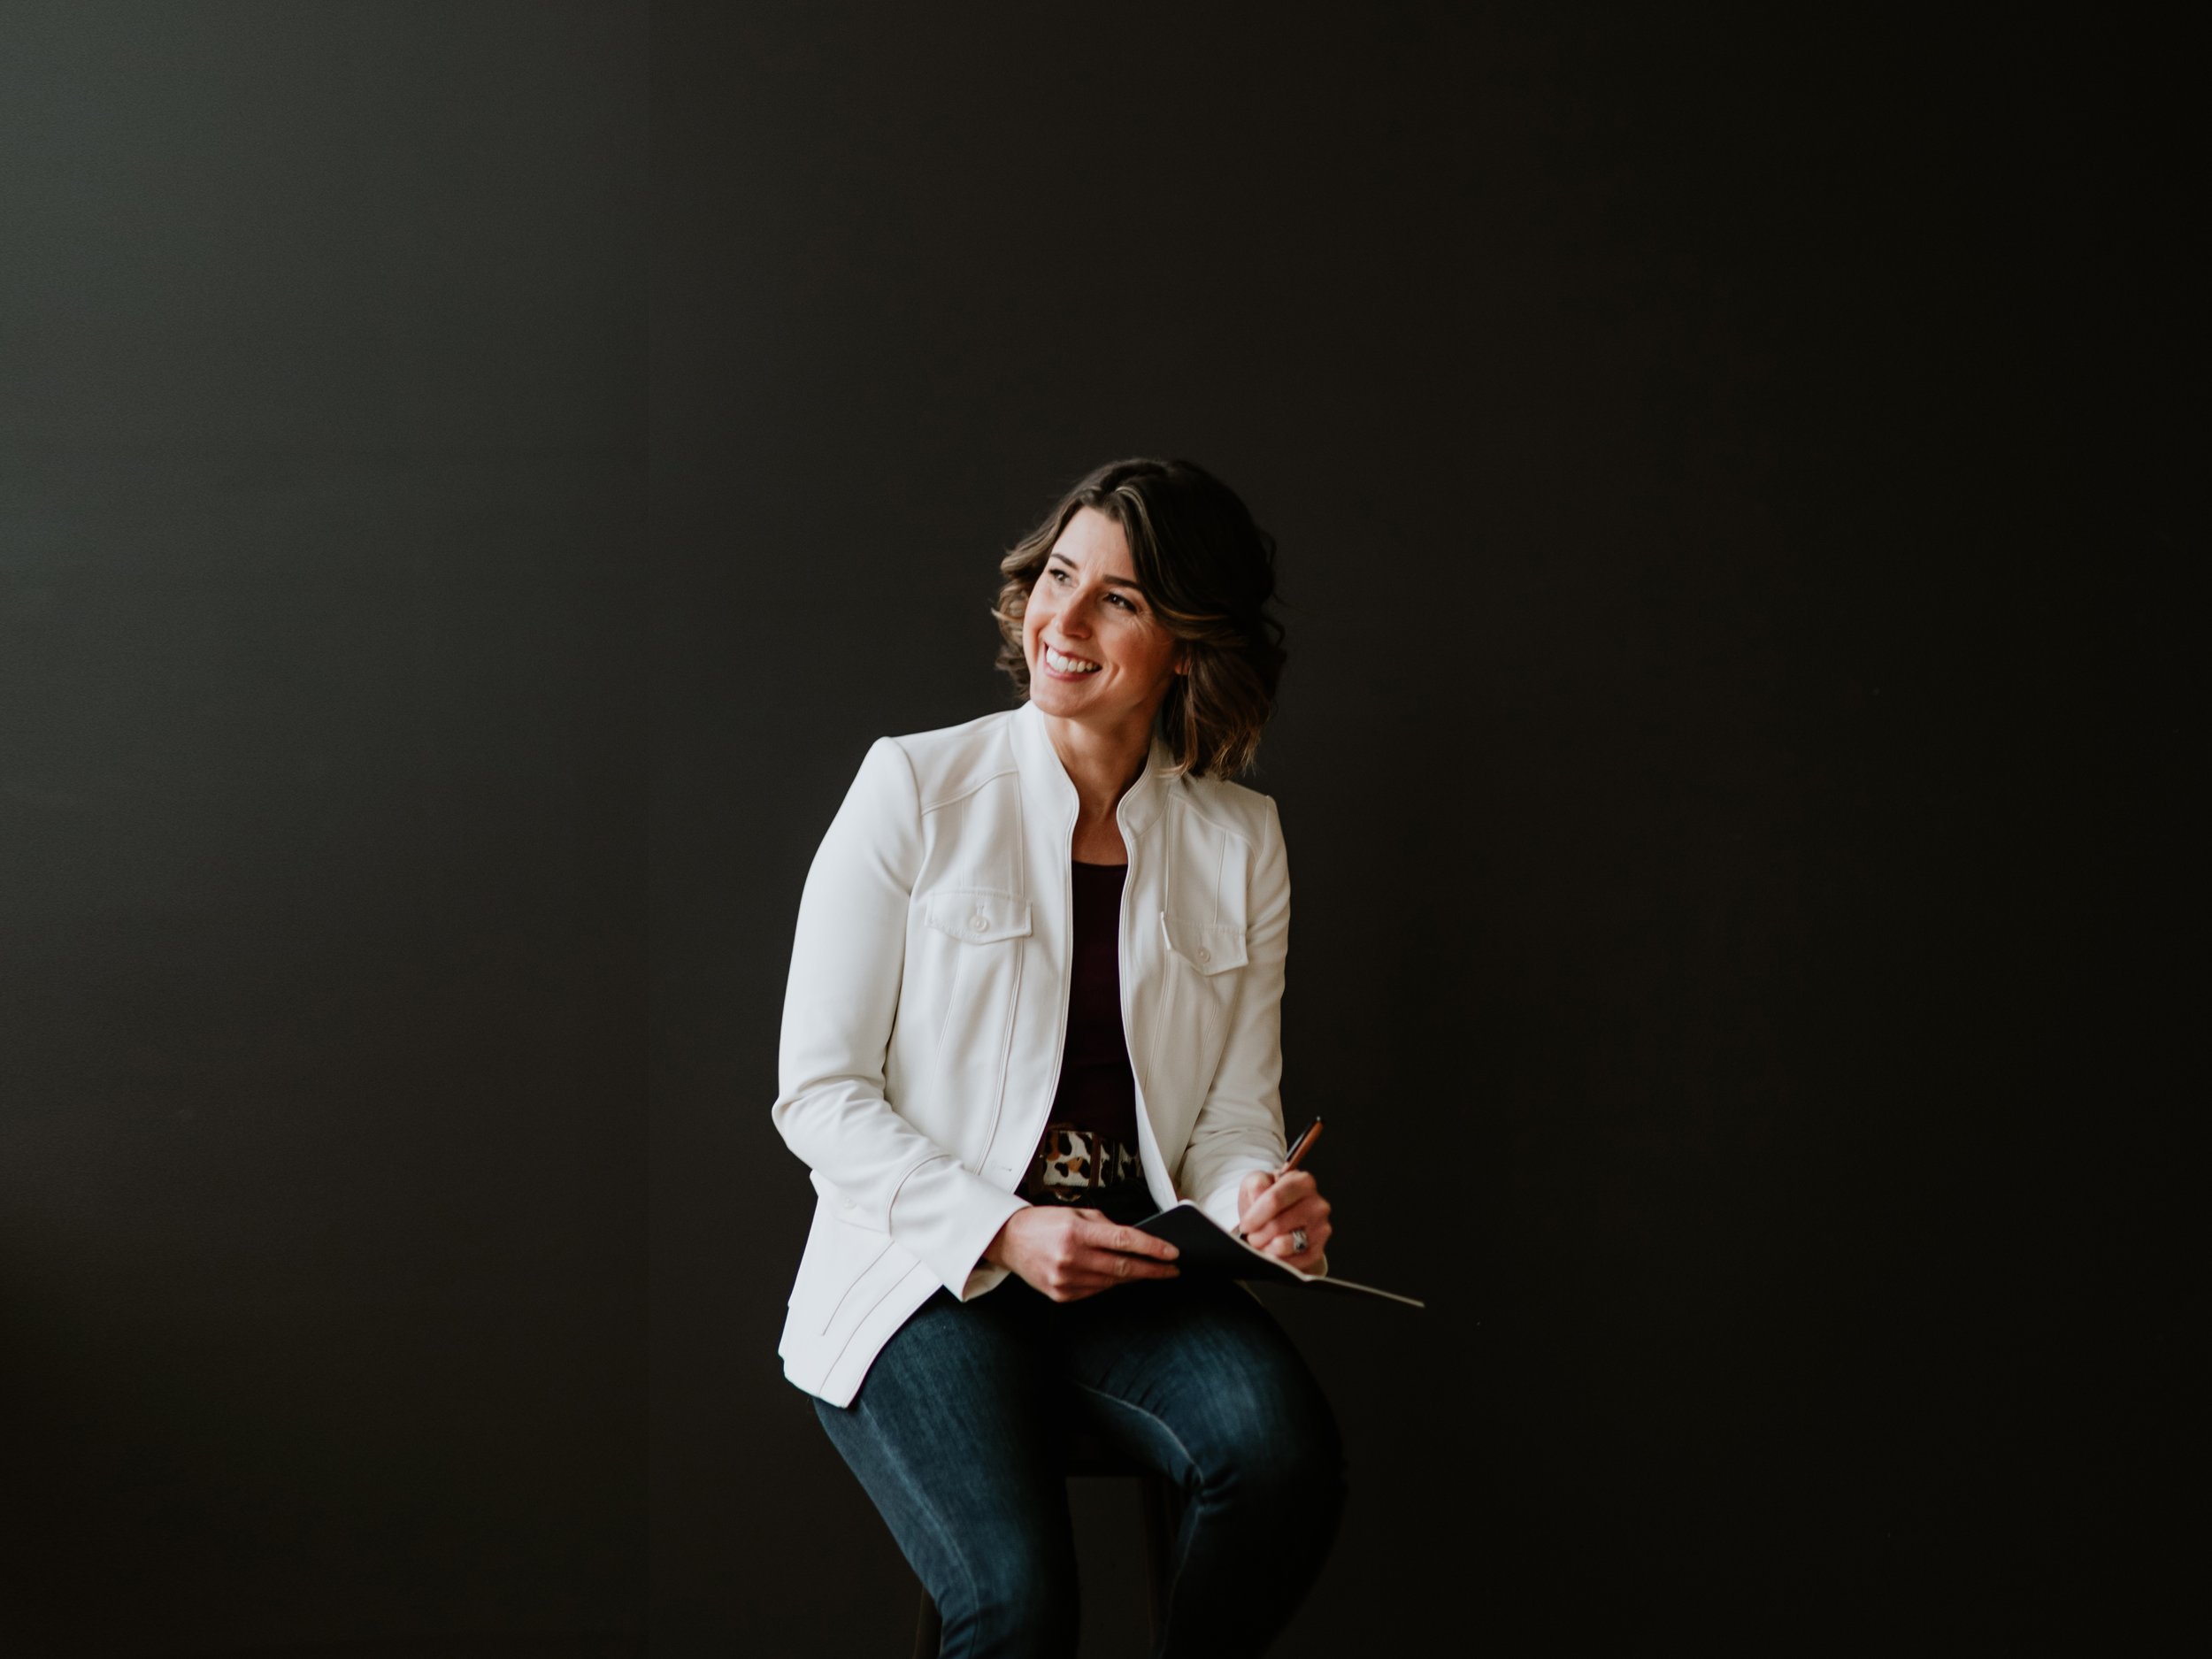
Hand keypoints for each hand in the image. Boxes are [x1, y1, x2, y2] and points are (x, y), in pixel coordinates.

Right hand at [983, 1205, 1180, 1301]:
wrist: (1008, 1241)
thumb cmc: (1044, 1223)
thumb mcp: (1076, 1213)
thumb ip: (1106, 1226)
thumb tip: (1134, 1240)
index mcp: (1076, 1232)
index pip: (1124, 1241)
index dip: (1152, 1248)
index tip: (1172, 1253)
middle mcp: (1071, 1257)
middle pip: (1123, 1266)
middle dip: (1152, 1269)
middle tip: (1171, 1269)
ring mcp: (1065, 1280)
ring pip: (1112, 1281)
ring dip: (1134, 1277)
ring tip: (1150, 1271)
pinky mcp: (1061, 1295)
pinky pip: (1096, 1291)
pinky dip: (1111, 1283)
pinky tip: (1121, 1276)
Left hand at [1237, 1169, 1331, 1271]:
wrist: (1279, 1222)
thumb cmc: (1267, 1201)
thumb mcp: (1256, 1183)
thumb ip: (1257, 1184)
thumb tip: (1259, 1196)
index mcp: (1303, 1182)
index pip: (1274, 1200)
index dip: (1255, 1216)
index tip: (1245, 1225)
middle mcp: (1317, 1204)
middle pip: (1278, 1225)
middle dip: (1258, 1235)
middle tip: (1251, 1236)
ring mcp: (1320, 1228)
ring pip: (1285, 1245)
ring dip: (1266, 1248)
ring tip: (1261, 1243)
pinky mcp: (1318, 1250)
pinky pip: (1292, 1262)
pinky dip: (1276, 1260)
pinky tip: (1271, 1252)